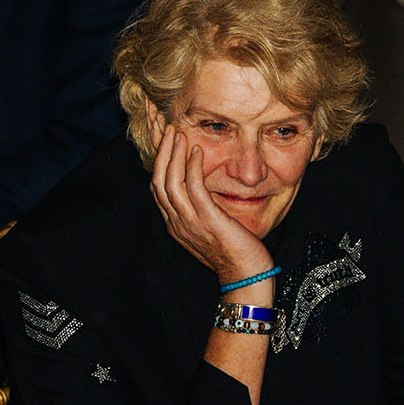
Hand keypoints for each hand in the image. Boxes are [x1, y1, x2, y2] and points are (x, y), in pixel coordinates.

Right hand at [146, 108, 271, 283]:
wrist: (246, 275)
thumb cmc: (233, 252)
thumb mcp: (209, 228)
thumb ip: (199, 209)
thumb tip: (201, 188)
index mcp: (175, 225)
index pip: (157, 189)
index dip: (159, 163)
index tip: (167, 142)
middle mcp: (177, 223)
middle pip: (157, 181)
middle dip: (161, 152)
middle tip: (168, 129)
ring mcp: (190, 222)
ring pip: (169, 182)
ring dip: (173, 154)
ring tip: (178, 134)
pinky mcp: (207, 219)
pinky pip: (193, 188)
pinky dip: (191, 167)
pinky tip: (197, 151)